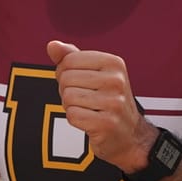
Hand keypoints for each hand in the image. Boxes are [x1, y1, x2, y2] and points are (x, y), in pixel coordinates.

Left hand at [48, 40, 155, 173]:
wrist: (129, 135)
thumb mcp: (93, 73)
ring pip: (68, 97)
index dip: (65, 72)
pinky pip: (72, 115)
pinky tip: (89, 120)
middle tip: (84, 99)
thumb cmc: (107, 100)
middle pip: (66, 78)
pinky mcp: (107, 123)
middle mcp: (117, 81)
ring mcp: (114, 103)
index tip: (80, 82)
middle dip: (67, 90)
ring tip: (88, 109)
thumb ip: (71, 57)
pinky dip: (75, 119)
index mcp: (114, 63)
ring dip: (71, 106)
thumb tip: (52, 45)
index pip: (69, 60)